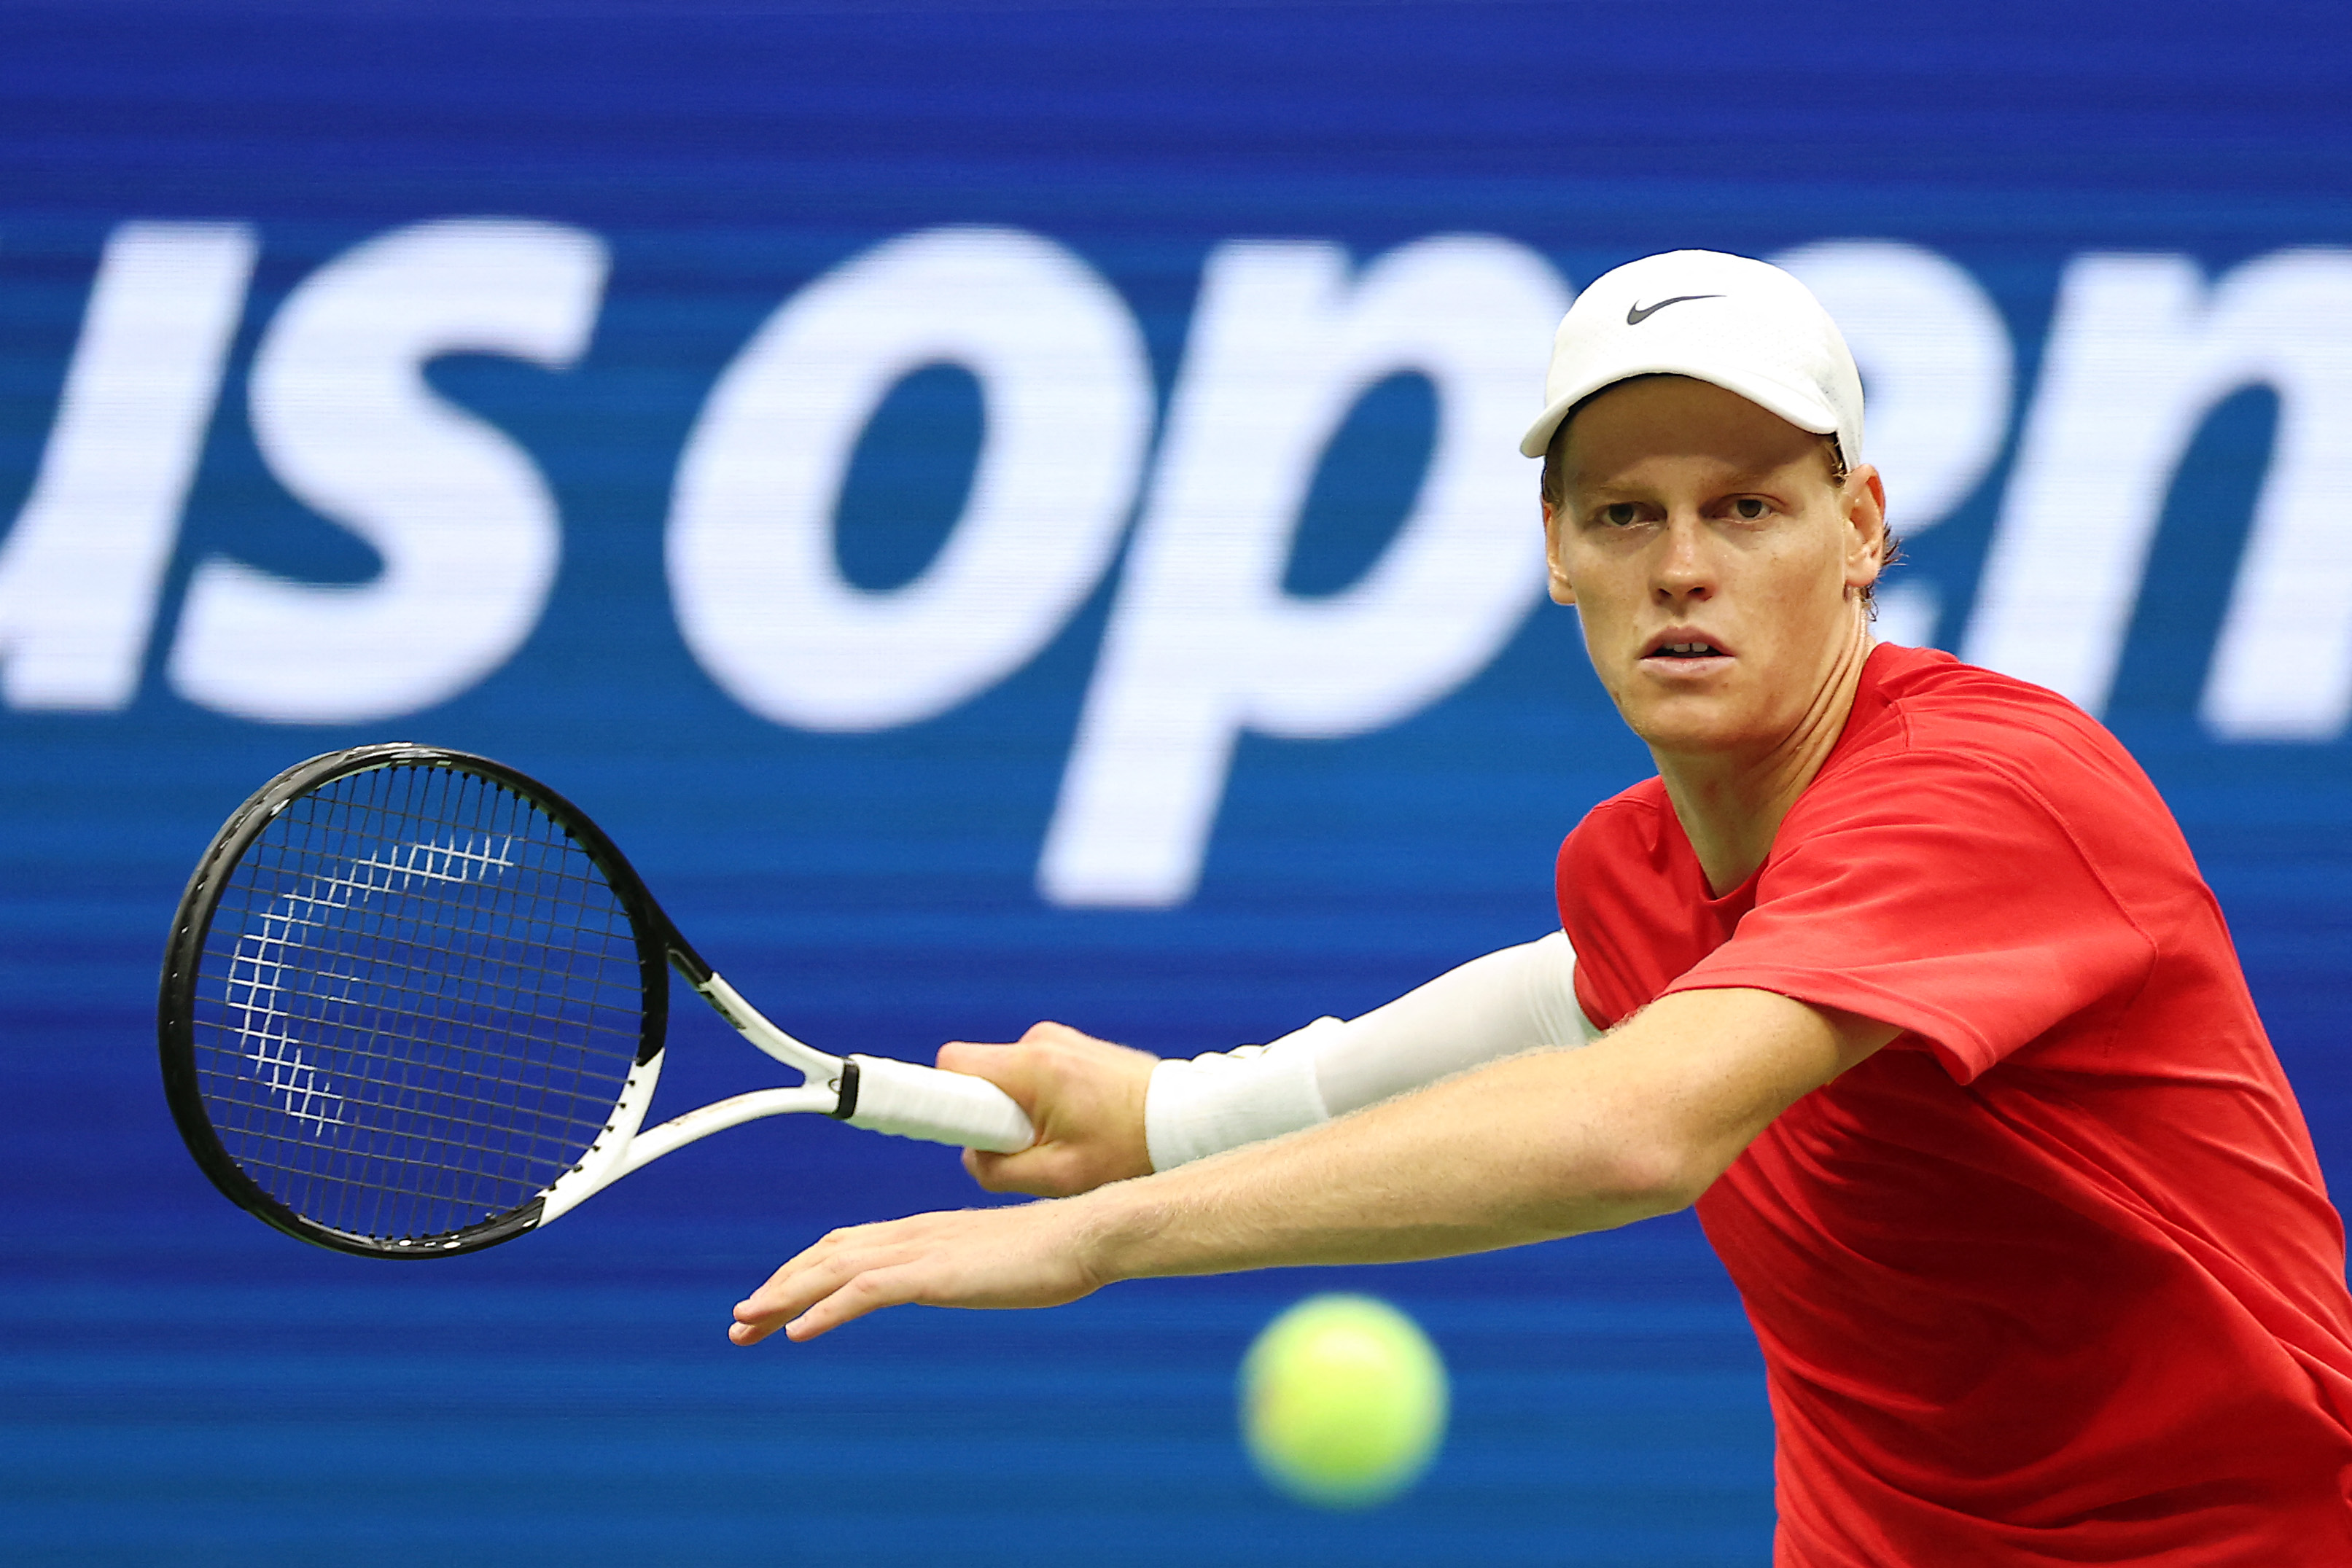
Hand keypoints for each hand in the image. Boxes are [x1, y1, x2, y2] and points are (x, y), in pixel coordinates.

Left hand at [729, 1198, 1109, 1344]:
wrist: (1087, 1234)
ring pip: (834, 1270)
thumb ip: (965, 1268)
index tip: (773, 1301)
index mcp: (925, 1232)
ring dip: (785, 1297)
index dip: (803, 1271)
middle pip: (827, 1255)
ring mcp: (923, 1250)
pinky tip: (798, 1332)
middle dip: (779, 1286)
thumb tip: (959, 1279)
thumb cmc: (1054, 1252)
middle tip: (739, 1321)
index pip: (846, 1246)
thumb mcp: (994, 1262)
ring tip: (748, 1323)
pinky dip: (826, 1309)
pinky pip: (866, 1291)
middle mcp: (913, 1234)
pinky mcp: (936, 1272)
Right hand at [936, 1022, 1156, 1196]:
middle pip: (978, 1071)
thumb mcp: (1058, 1177)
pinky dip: (1042, 1101)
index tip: (945, 1124)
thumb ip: (998, 1171)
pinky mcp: (1074, 1047)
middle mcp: (1043, 1040)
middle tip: (1027, 1147)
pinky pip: (1033, 1074)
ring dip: (1020, 1110)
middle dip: (989, 1112)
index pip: (954, 1063)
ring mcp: (1060, 1039)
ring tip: (1066, 1138)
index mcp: (1034, 1067)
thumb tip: (972, 1157)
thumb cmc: (1130, 1152)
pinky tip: (1079, 1125)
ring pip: (1007, 1077)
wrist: (1187, 1124)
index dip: (940, 1096)